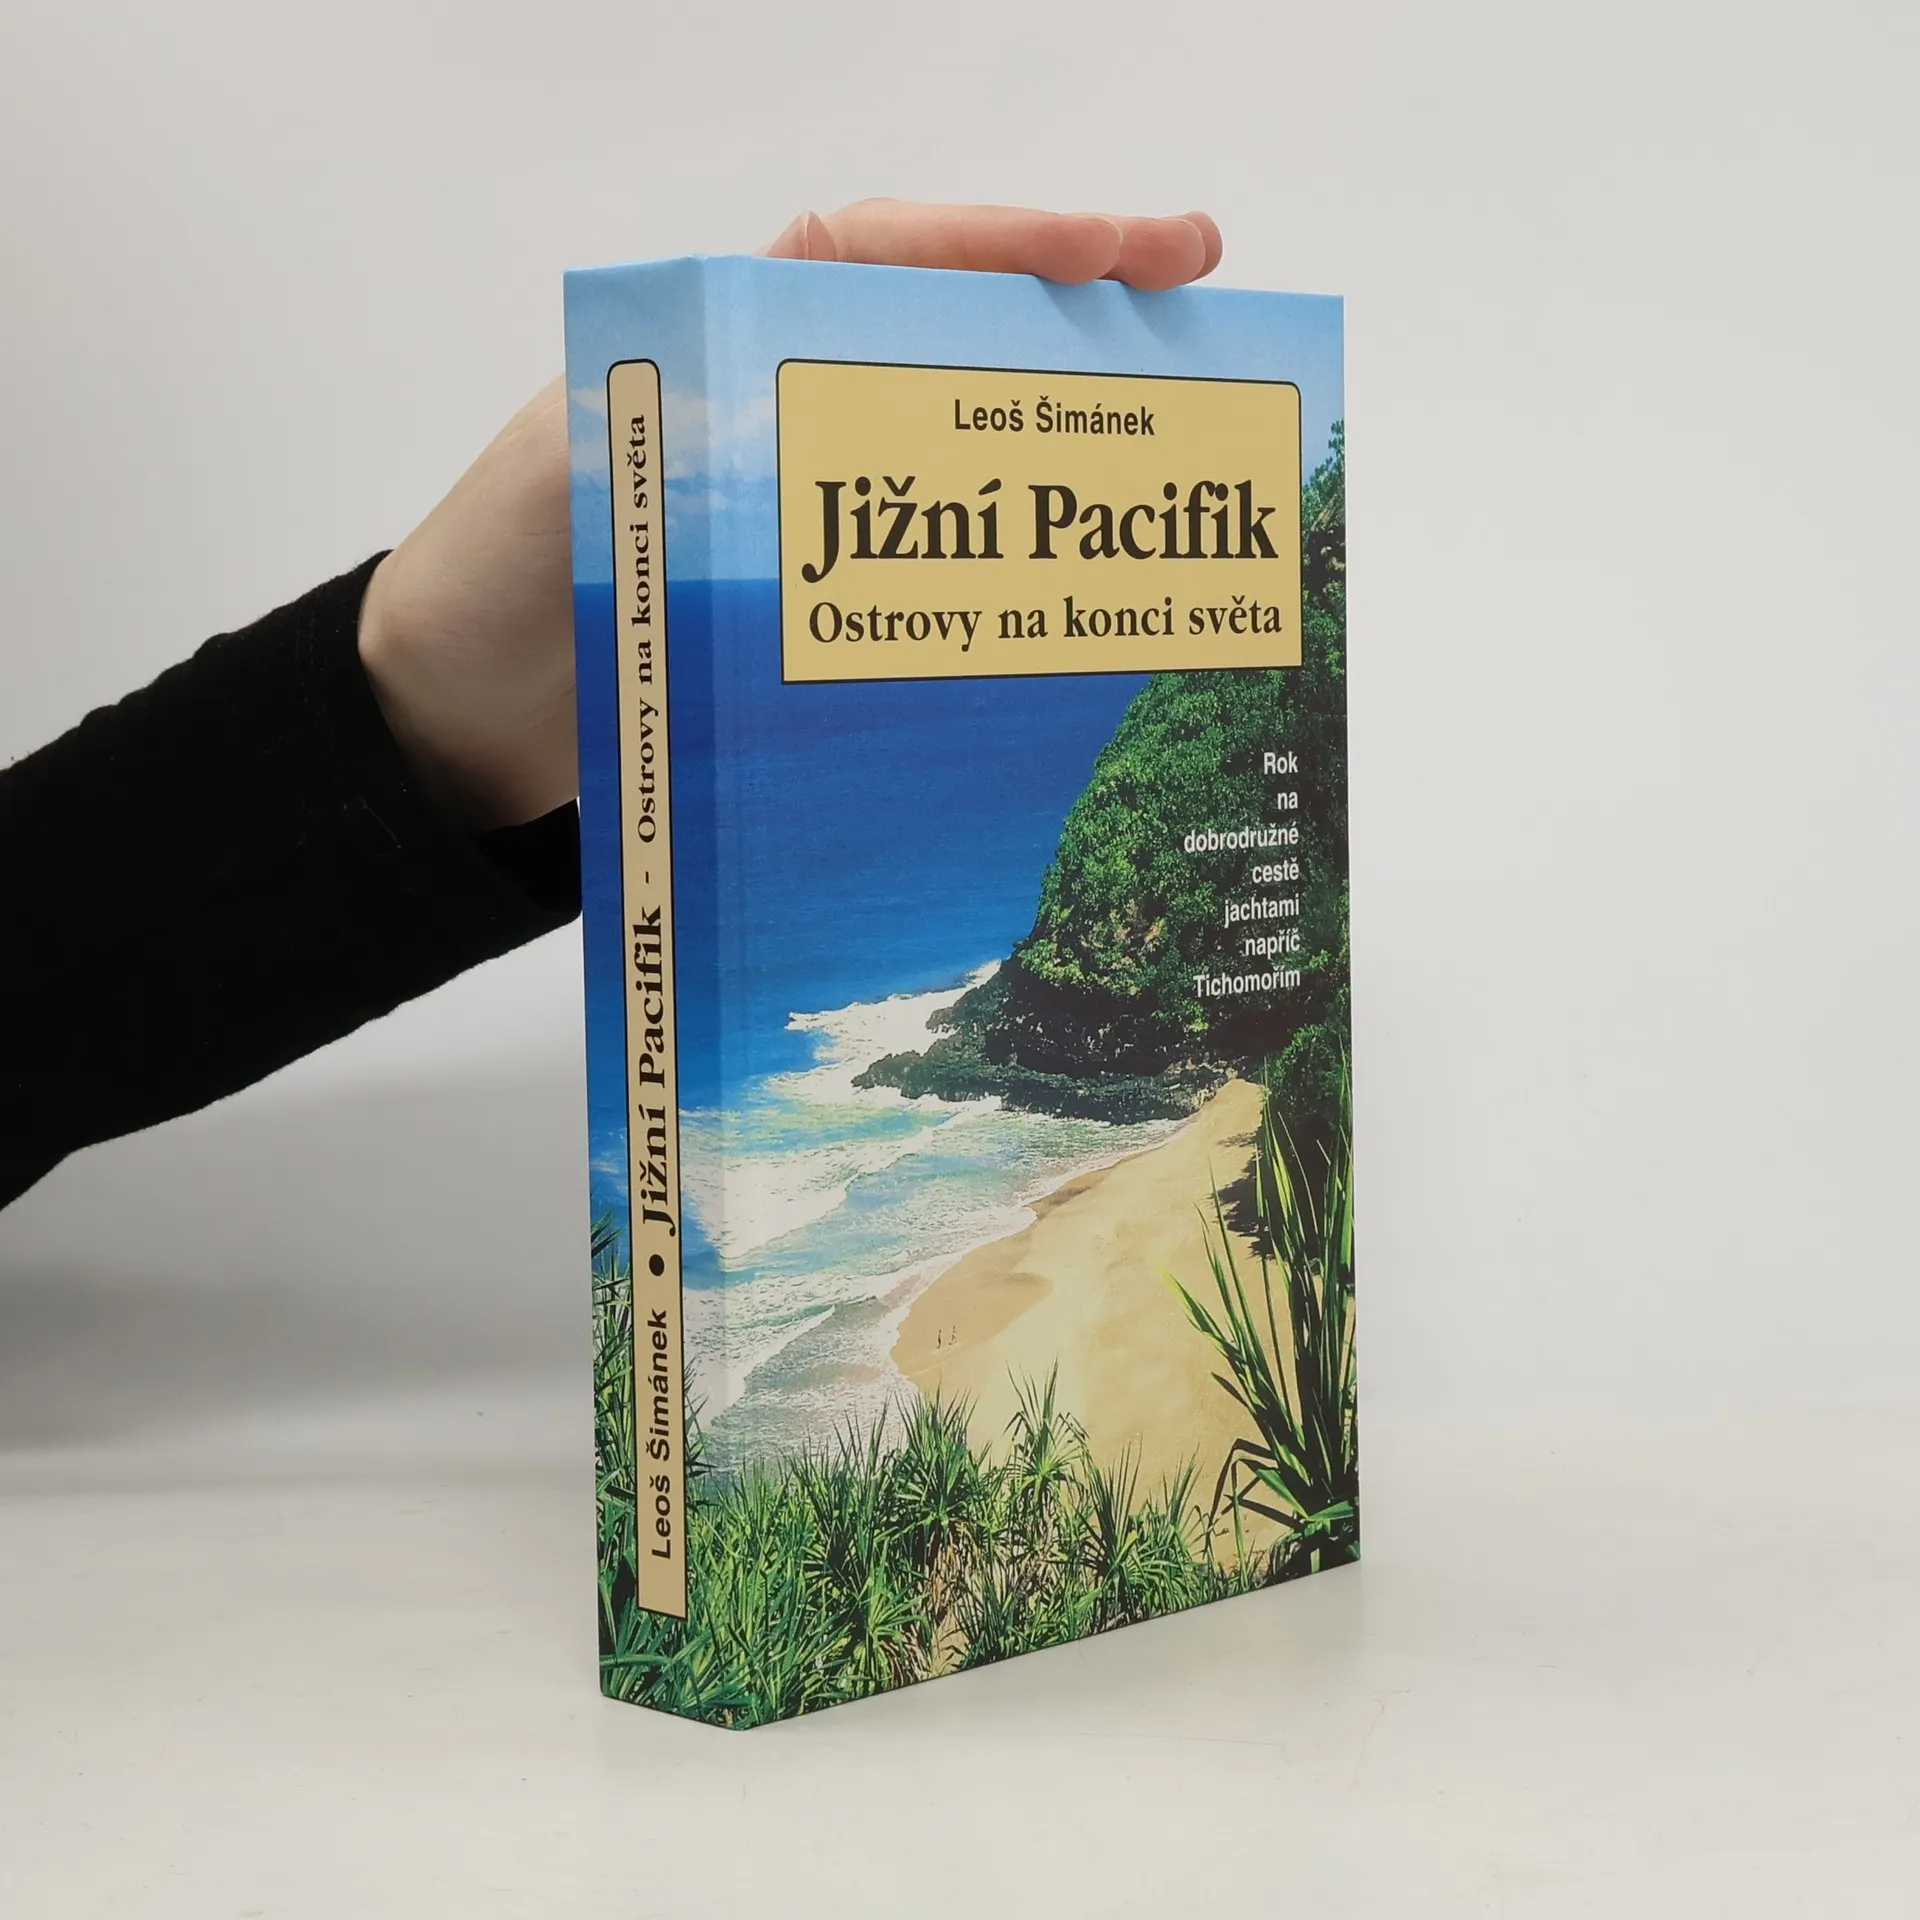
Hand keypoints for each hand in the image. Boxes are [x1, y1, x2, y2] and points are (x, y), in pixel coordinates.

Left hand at [357, 201, 1223, 830]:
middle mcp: (786, 413)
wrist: (455, 723)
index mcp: (725, 341)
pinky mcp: (819, 608)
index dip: (1012, 242)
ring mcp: (813, 514)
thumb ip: (672, 433)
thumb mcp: (565, 474)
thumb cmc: (491, 587)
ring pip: (961, 454)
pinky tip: (1074, 594)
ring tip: (1180, 441)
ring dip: (1064, 442)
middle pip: (954, 340)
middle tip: (1203, 305)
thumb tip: (809, 434)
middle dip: (1079, 316)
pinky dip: (1002, 578)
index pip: (886, 254)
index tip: (1131, 249)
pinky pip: (928, 574)